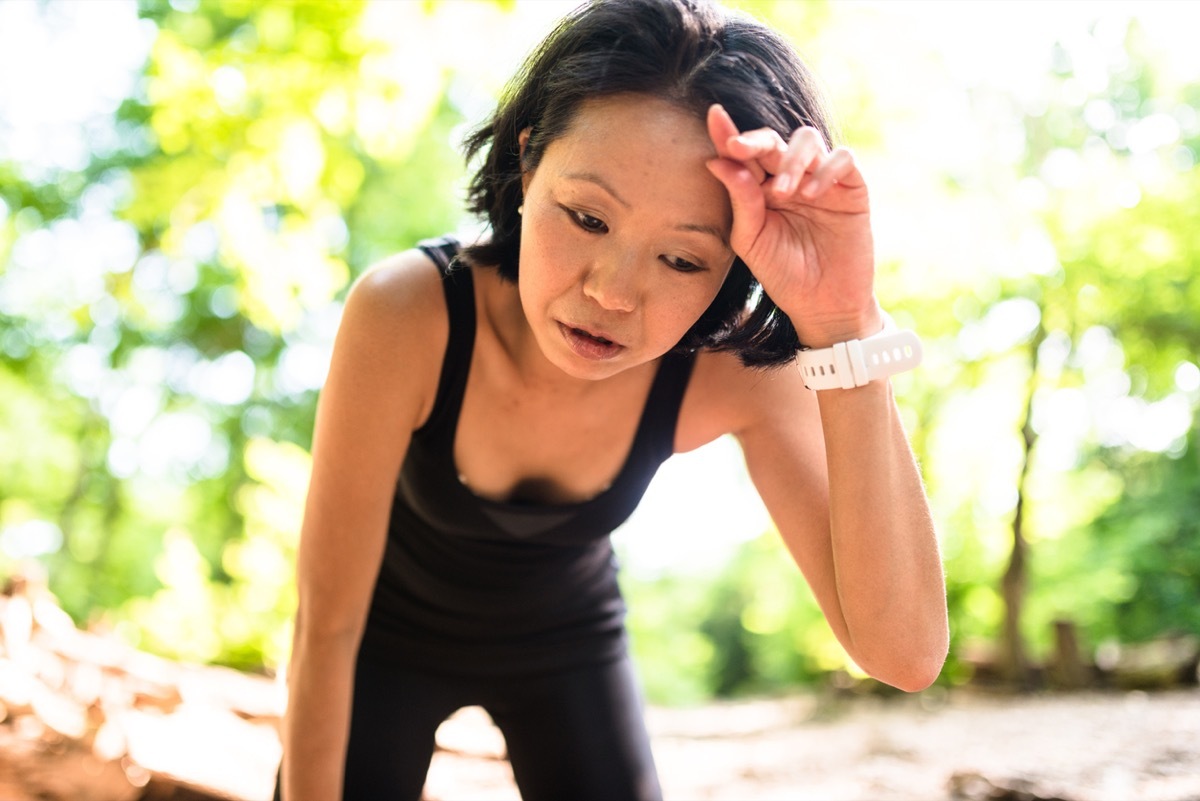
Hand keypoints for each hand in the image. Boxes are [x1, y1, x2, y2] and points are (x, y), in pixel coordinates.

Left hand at [704, 104, 881, 347]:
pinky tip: (811, 194)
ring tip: (783, 192)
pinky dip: (826, 169)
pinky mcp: (852, 188)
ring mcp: (821, 179)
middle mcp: (791, 177)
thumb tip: (718, 161)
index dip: (729, 134)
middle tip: (740, 149)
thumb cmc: (783, 274)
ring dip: (791, 159)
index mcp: (760, 188)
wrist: (823, 305)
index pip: (745, 154)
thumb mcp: (752, 241)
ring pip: (807, 139)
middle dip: (755, 141)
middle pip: (773, 140)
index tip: (714, 117)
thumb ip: (740, 202)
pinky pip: (843, 159)